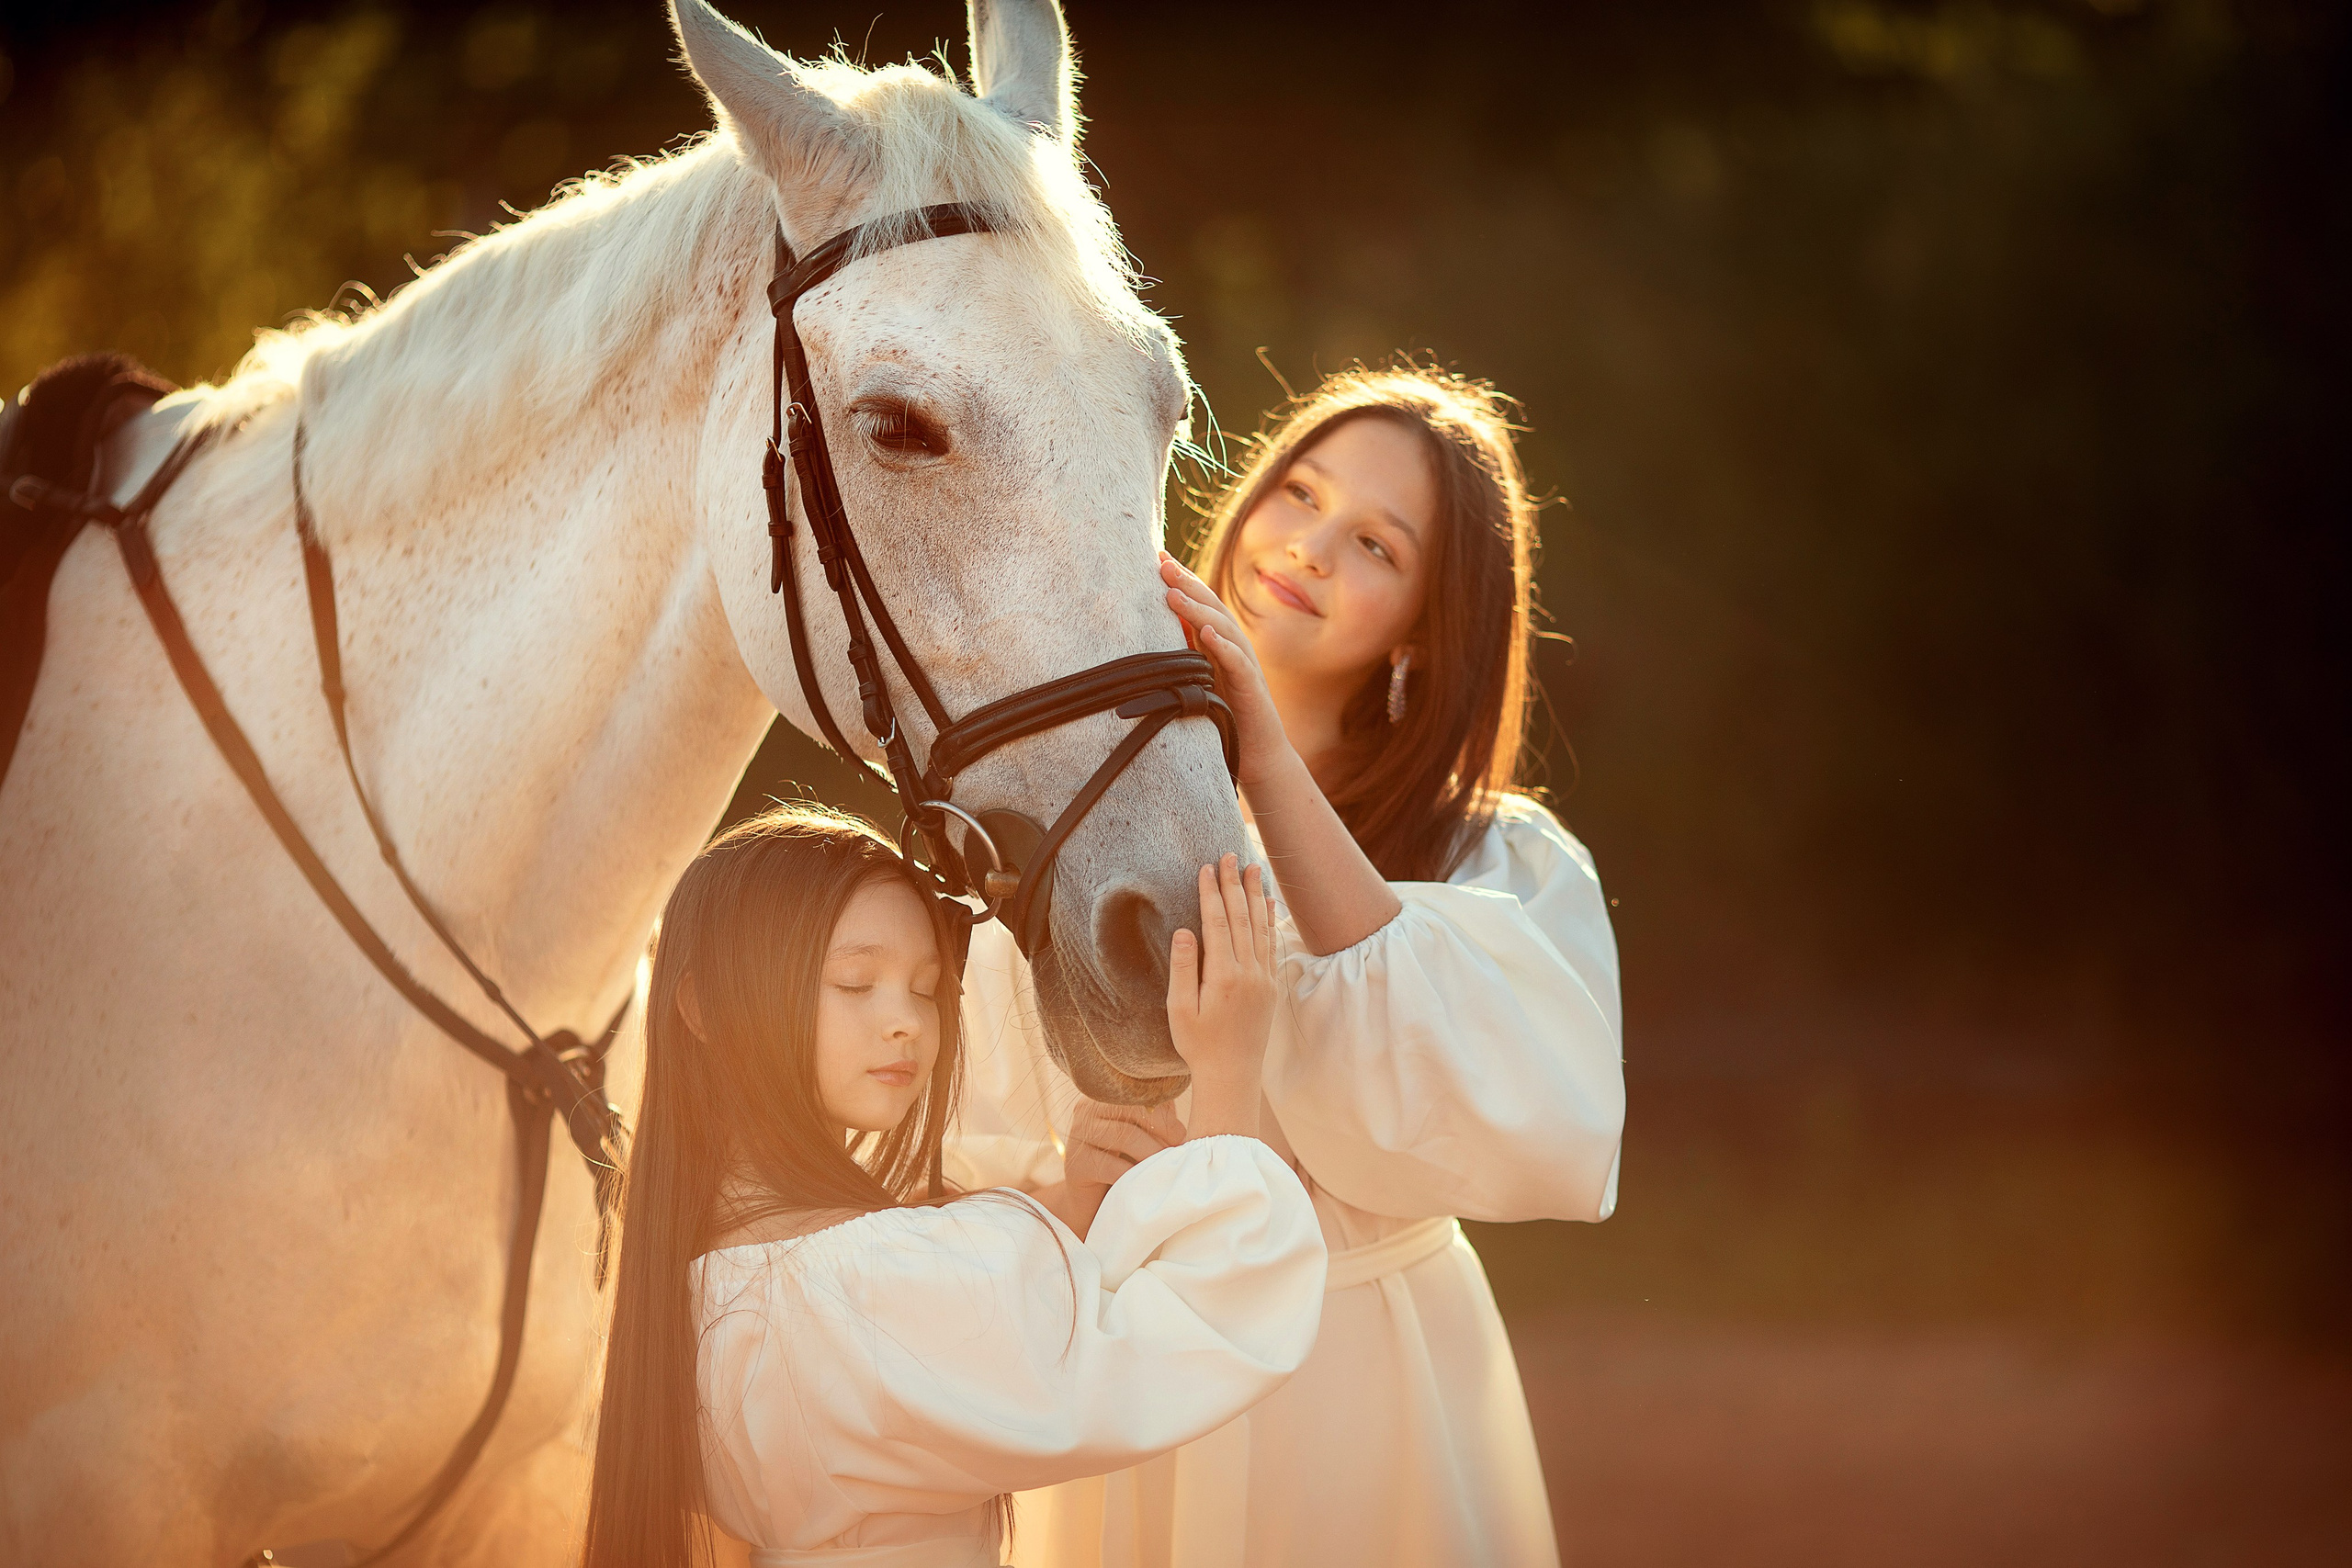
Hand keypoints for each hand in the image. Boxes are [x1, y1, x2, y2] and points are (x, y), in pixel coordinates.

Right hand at [1047, 1100, 1186, 1237]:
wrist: (1092, 1202)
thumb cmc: (1124, 1163)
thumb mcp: (1143, 1135)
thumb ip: (1160, 1117)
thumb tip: (1192, 1116)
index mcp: (1104, 1097)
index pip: (1137, 1093)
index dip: (1163, 1112)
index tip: (1180, 1135)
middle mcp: (1087, 1110)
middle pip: (1131, 1109)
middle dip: (1161, 1129)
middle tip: (1177, 1150)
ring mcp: (1078, 1136)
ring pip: (1124, 1135)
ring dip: (1152, 1151)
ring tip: (1165, 1165)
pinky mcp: (1076, 1164)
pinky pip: (1111, 1166)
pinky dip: (1134, 1174)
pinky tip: (1145, 1181)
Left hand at [1159, 552, 1296, 790]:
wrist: (1259, 754)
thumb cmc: (1225, 716)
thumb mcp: (1198, 679)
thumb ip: (1184, 654)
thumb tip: (1150, 630)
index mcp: (1220, 642)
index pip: (1201, 602)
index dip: (1182, 579)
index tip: (1157, 558)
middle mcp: (1234, 646)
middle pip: (1212, 606)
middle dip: (1187, 583)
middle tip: (1162, 565)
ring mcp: (1245, 665)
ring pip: (1223, 628)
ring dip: (1198, 609)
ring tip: (1174, 594)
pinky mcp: (1252, 687)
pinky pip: (1238, 662)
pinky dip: (1223, 646)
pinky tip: (1206, 634)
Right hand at [1166, 853, 1277, 1140]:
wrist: (1232, 1075)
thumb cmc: (1198, 1045)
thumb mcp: (1179, 1009)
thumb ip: (1183, 967)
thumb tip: (1185, 930)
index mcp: (1223, 976)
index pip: (1217, 923)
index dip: (1211, 893)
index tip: (1207, 868)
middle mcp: (1248, 972)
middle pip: (1242, 918)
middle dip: (1235, 884)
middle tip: (1231, 855)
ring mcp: (1264, 979)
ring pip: (1261, 927)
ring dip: (1256, 895)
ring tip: (1254, 868)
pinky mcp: (1271, 987)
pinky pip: (1272, 945)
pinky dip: (1270, 921)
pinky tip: (1269, 904)